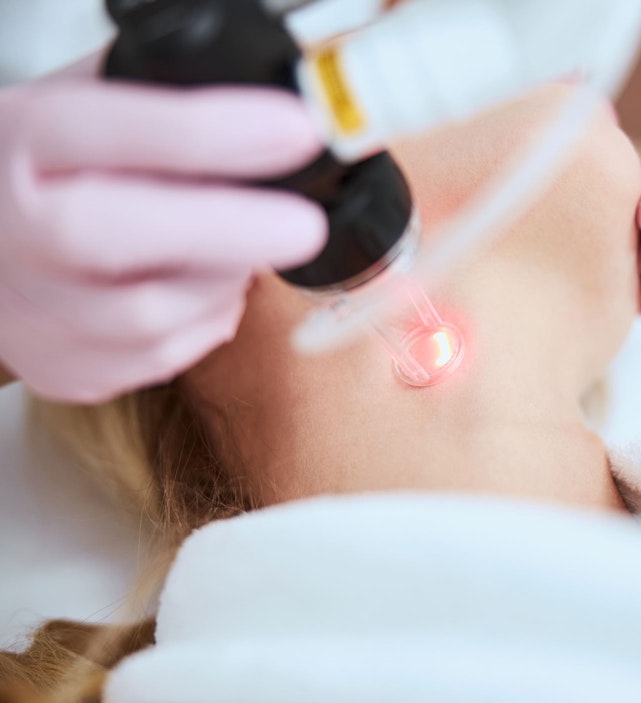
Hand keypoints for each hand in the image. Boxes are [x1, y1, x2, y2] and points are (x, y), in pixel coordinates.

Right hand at [0, 68, 325, 402]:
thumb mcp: (85, 104)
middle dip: (225, 229)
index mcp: (23, 142)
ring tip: (241, 246)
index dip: (204, 133)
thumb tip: (272, 103)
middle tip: (304, 226)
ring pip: (148, 315)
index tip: (293, 132)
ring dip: (223, 280)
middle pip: (109, 234)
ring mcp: (31, 309)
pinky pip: (160, 358)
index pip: (101, 129)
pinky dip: (205, 321)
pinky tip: (205, 289)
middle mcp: (13, 228)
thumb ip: (159, 95)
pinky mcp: (63, 367)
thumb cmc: (58, 169)